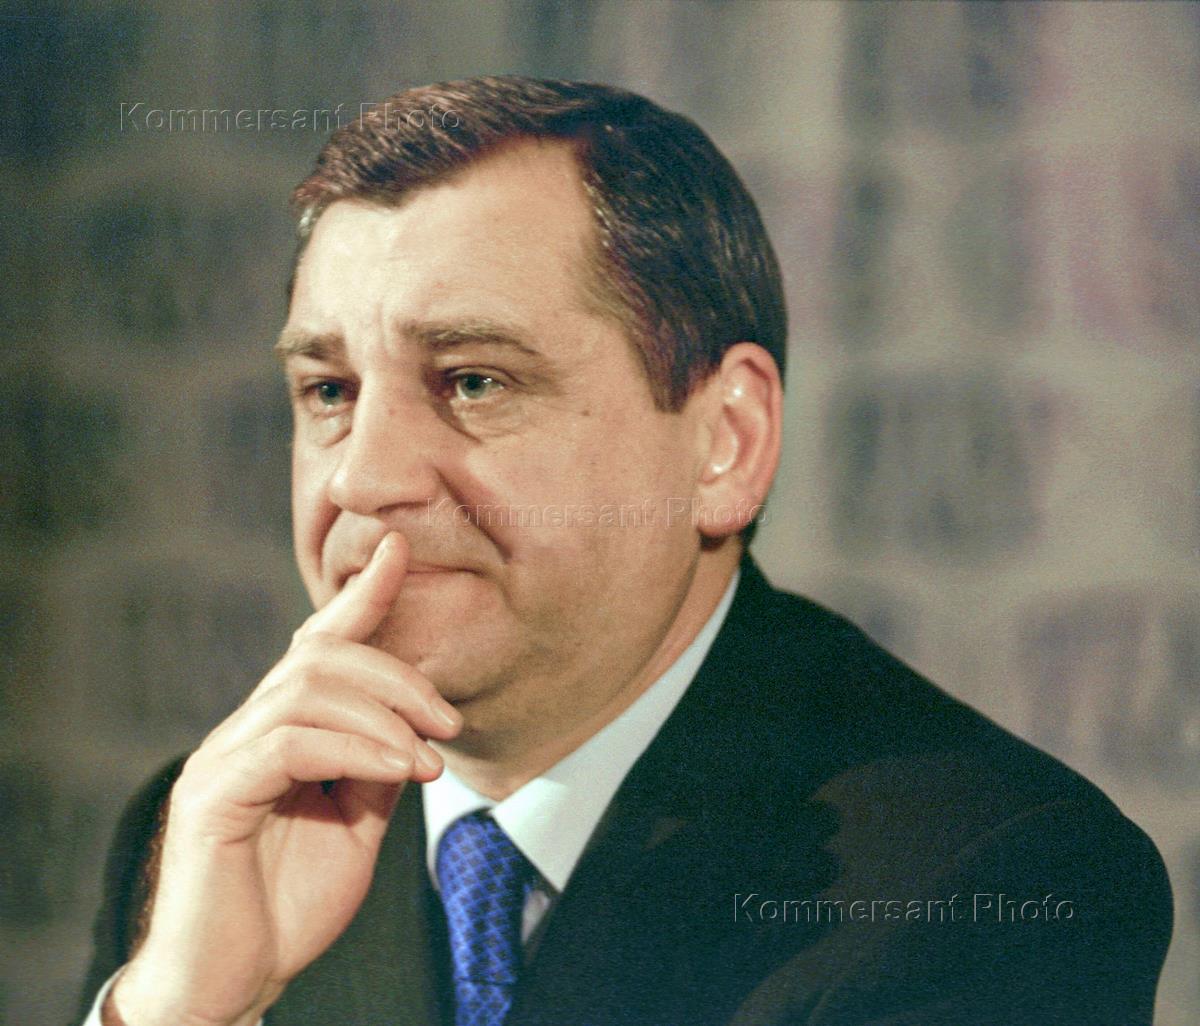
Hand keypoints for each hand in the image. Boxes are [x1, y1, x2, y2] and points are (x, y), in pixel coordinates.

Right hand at [111, 532, 461, 1025]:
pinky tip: (396, 773)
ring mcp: (224, 758)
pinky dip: (355, 748)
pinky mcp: (213, 795)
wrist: (234, 980)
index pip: (319, 645)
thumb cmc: (289, 902)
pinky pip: (290, 742)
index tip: (399, 548)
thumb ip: (377, 766)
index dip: (361, 595)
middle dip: (396, 674)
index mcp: (281, 731)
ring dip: (384, 716)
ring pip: (307, 689)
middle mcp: (246, 731)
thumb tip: (415, 725)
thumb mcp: (356, 823)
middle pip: (319, 655)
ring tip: (426, 759)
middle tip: (449, 721)